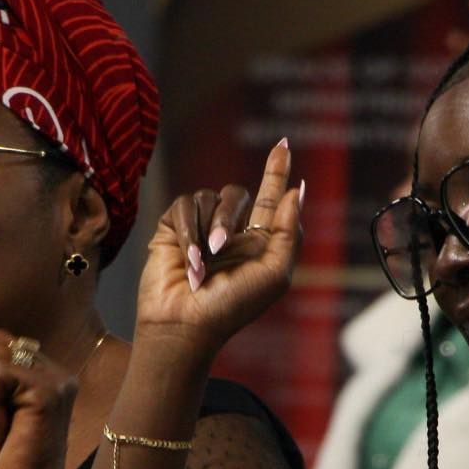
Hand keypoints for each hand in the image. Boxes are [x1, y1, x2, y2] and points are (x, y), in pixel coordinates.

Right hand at [134, 137, 303, 360]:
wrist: (186, 323)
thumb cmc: (232, 307)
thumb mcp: (275, 274)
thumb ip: (288, 232)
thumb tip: (296, 192)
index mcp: (257, 241)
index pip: (268, 197)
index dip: (276, 171)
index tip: (283, 145)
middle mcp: (229, 231)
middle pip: (236, 194)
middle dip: (229, 215)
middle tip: (221, 248)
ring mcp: (200, 227)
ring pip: (208, 197)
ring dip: (208, 230)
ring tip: (201, 264)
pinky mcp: (172, 227)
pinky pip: (184, 206)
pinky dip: (188, 232)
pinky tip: (187, 259)